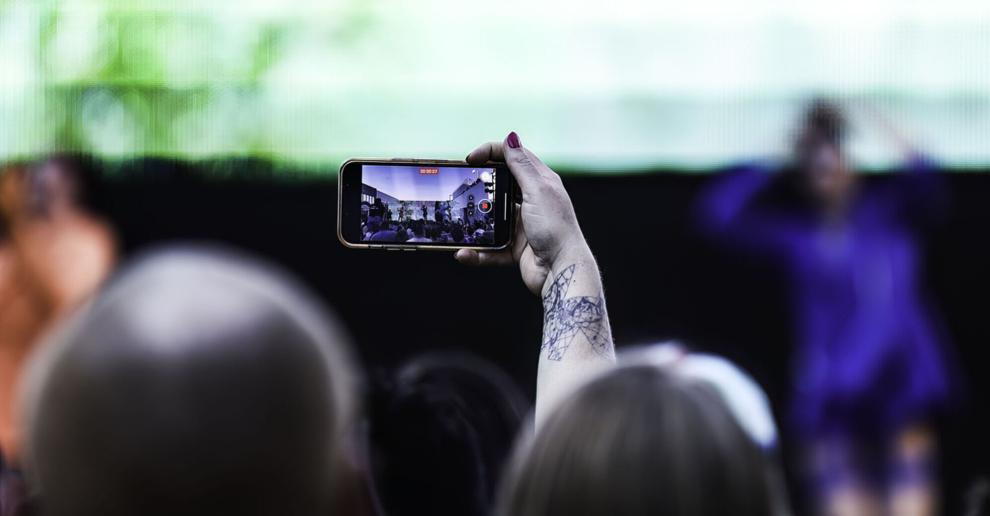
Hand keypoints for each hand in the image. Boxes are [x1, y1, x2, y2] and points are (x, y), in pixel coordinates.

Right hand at [455, 132, 591, 295]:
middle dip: (479, 184)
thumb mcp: (538, 191)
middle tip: (461, 184)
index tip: (470, 158)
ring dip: (475, 221)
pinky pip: (490, 247)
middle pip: (499, 185)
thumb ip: (522, 166)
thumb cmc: (556, 228)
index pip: (513, 157)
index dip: (491, 152)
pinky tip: (464, 252)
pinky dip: (477, 251)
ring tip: (459, 221)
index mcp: (540, 182)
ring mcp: (522, 224)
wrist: (562, 270)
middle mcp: (531, 201)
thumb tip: (511, 137)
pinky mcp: (515, 247)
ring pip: (491, 217)